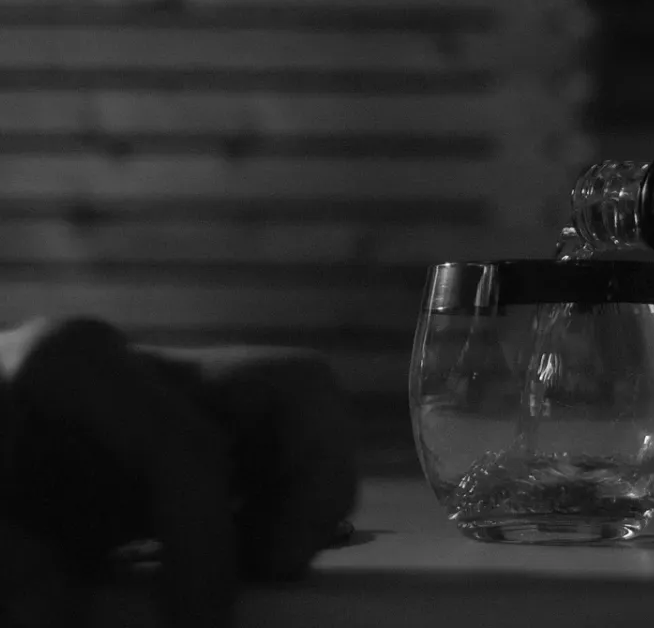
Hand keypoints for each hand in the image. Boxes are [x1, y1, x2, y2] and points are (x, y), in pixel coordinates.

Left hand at [0, 318, 357, 626]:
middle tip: (281, 570)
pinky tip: (238, 567)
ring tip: (264, 574)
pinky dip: (279, 511)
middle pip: (293, 388)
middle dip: (312, 484)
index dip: (208, 547)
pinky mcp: (185, 435)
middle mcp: (143, 363)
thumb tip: (71, 614)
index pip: (190, 450)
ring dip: (308, 499)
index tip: (204, 627)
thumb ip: (12, 566)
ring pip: (303, 415)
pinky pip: (274, 457)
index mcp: (76, 366)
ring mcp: (173, 392)